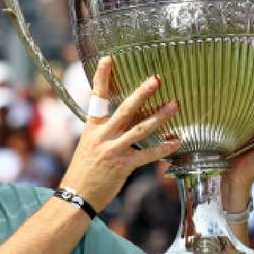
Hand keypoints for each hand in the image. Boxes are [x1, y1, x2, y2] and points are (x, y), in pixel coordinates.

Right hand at [60, 57, 179, 211]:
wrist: (77, 195)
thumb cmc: (84, 169)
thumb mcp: (88, 144)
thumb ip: (105, 130)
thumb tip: (126, 119)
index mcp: (92, 127)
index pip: (97, 97)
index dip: (102, 77)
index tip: (108, 59)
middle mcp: (102, 135)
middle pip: (125, 109)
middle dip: (141, 93)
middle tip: (156, 80)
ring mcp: (113, 150)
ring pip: (140, 129)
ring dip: (159, 117)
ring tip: (174, 105)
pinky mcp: (123, 165)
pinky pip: (147, 154)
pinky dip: (163, 147)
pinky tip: (176, 140)